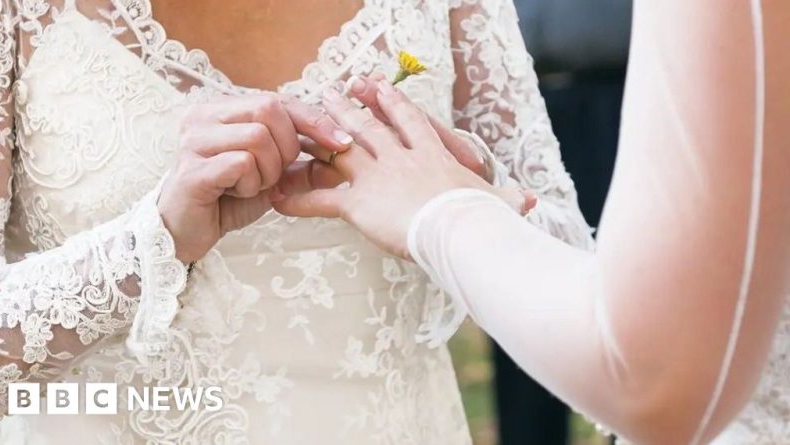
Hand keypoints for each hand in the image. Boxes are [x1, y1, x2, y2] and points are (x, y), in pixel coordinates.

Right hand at [159, 94, 352, 262]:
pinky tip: (236, 194)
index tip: (341, 141)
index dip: (313, 119)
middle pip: (269, 109)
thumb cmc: (226, 199)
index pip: (278, 100)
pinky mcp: (192, 169)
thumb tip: (343, 151)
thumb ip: (301, 160)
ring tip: (251, 186)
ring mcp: (193, 141)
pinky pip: (241, 163)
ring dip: (268, 170)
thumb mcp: (271, 175)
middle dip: (287, 146)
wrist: (185, 233)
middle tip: (276, 174)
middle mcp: (203, 116)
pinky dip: (251, 184)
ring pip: (258, 136)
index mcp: (222, 110)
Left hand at [271, 81, 533, 258]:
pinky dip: (299, 199)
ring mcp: (377, 177)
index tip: (380, 87)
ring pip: (342, 149)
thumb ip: (509, 200)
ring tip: (306, 118)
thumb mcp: (499, 205)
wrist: (463, 230)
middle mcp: (401, 159)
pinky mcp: (360, 203)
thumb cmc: (485, 218)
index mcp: (432, 156)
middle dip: (350, 107)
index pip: (410, 123)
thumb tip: (531, 201)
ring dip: (321, 133)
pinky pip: (322, 199)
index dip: (394, 104)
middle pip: (369, 126)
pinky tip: (278, 198)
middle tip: (333, 90)